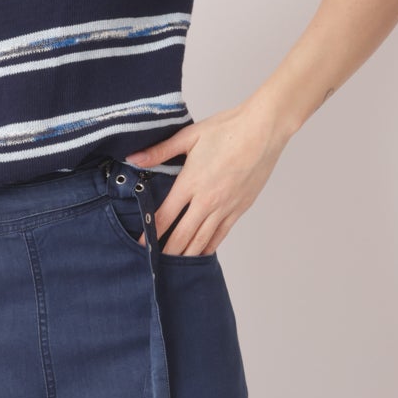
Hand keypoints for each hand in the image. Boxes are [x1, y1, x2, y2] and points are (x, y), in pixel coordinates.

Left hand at [121, 107, 285, 255]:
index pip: (164, 216)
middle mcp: (207, 200)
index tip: (140, 246)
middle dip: (166, 252)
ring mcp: (225, 207)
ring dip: (186, 255)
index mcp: (191, 182)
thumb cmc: (228, 129)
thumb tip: (133, 158)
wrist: (264, 130)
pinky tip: (200, 254)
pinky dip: (208, 247)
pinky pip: (220, 235)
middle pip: (182, 235)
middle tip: (155, 264)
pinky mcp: (239, 208)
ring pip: (201, 240)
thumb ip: (160, 151)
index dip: (150, 234)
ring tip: (174, 267)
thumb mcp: (189, 136)